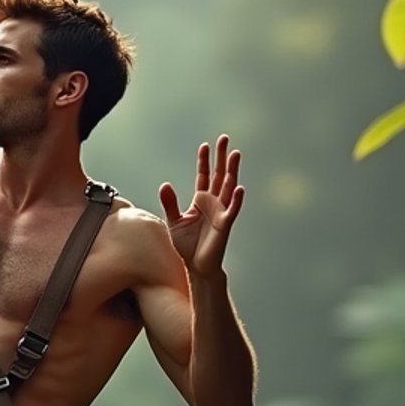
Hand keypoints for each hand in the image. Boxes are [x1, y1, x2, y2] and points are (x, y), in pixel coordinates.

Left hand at [159, 136, 243, 278]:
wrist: (195, 267)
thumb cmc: (186, 245)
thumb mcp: (174, 221)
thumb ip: (170, 203)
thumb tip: (165, 184)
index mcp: (200, 200)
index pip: (203, 175)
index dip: (204, 161)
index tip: (204, 145)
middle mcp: (213, 203)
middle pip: (219, 175)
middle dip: (221, 157)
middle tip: (224, 139)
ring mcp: (220, 212)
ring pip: (228, 187)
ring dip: (232, 171)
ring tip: (235, 154)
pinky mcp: (225, 225)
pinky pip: (232, 210)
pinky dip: (236, 199)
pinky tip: (239, 188)